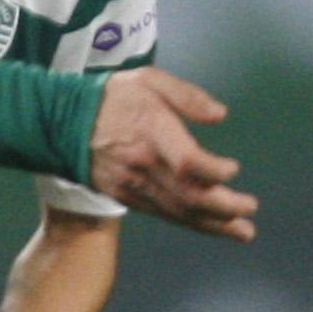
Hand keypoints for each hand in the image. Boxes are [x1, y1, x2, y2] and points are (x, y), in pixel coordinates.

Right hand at [89, 69, 257, 240]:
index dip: (214, 171)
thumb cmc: (113, 97)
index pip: (187, 162)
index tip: (233, 169)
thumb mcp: (150, 80)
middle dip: (225, 207)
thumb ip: (188, 96)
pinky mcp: (127, 197)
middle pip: (188, 195)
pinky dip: (192, 223)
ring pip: (179, 211)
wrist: (60, 123)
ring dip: (215, 224)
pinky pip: (165, 214)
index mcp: (151, 132)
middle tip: (251, 208)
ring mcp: (134, 185)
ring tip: (244, 231)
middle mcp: (144, 165)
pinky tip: (213, 227)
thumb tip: (221, 115)